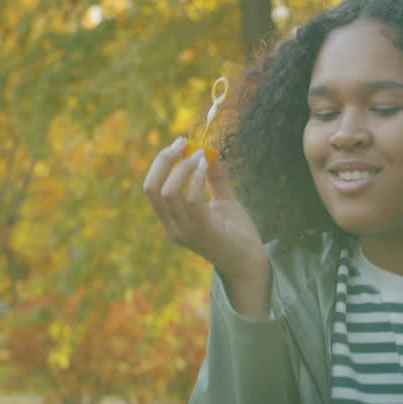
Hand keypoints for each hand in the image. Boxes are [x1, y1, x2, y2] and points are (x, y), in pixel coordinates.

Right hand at [142, 137, 264, 281]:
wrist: (250, 261)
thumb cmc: (236, 232)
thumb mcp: (224, 200)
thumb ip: (215, 179)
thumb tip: (211, 153)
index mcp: (171, 220)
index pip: (152, 188)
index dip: (161, 163)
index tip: (179, 143)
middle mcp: (172, 227)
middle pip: (152, 188)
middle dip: (164, 160)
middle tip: (182, 142)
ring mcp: (185, 230)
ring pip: (169, 192)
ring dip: (183, 167)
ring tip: (201, 155)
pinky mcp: (202, 230)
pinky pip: (191, 199)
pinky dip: (196, 178)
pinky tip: (206, 166)